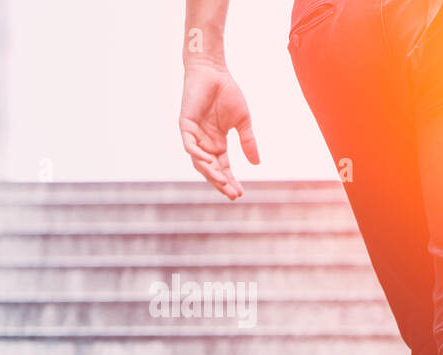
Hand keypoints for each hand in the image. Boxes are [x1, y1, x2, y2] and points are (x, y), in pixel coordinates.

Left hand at [179, 64, 259, 199]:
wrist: (213, 71)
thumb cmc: (227, 92)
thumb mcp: (243, 122)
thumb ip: (248, 142)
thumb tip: (256, 164)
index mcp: (217, 142)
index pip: (223, 167)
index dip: (230, 180)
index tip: (240, 193)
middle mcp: (204, 142)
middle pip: (211, 169)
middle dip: (221, 182)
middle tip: (232, 194)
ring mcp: (194, 134)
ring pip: (199, 161)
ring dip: (210, 173)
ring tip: (222, 183)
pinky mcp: (186, 124)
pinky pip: (189, 145)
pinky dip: (197, 155)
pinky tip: (209, 162)